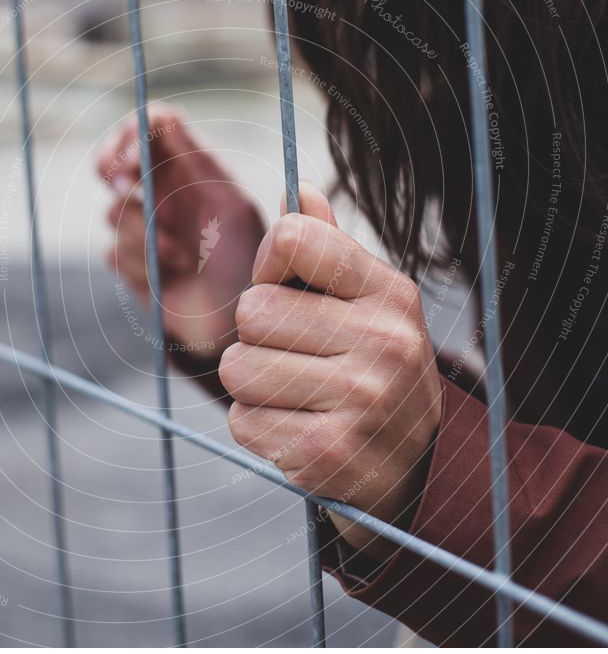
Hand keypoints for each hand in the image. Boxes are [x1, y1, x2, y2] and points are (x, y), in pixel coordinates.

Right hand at [98, 104, 264, 354]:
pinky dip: (140, 263)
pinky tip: (169, 275)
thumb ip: (199, 160)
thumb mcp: (231, 204)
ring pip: (112, 212)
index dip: (130, 136)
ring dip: (145, 235)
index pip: (145, 127)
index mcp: (187, 167)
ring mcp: (142, 226)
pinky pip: (113, 252)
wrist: (239, 318)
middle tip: (131, 190)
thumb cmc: (248, 258)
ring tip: (183, 256)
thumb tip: (165, 116)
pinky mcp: (131, 262)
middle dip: (115, 175)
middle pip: (111, 163)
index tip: (134, 159)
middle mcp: (161, 191)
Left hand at [219, 183, 442, 558]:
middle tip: (297, 357)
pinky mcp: (326, 453)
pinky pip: (241, 421)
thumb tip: (296, 188)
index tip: (286, 291)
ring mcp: (360, 401)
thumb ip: (326, 248)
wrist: (414, 464)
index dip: (269, 264)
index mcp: (389, 292)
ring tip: (298, 395)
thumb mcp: (366, 302)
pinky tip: (298, 429)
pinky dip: (258, 427)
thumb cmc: (372, 367)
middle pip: (252, 310)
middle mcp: (384, 342)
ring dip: (253, 386)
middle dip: (258, 337)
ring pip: (238, 368)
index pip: (293, 238)